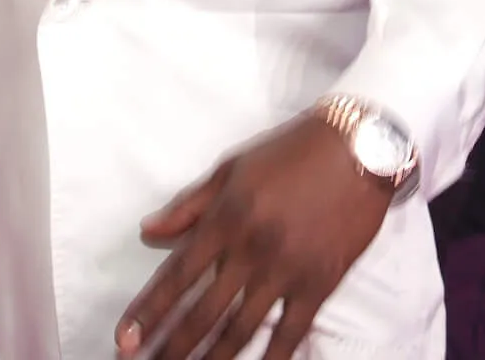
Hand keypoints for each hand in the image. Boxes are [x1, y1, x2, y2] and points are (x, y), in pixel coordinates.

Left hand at [118, 115, 388, 358]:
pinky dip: (269, 359)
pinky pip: (290, 333)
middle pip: (201, 313)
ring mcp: (287, 270)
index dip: (147, 312)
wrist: (360, 146)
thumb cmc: (291, 152)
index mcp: (226, 219)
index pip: (176, 276)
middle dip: (169, 347)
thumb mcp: (231, 168)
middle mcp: (251, 250)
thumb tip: (147, 232)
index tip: (124, 340)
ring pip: (239, 330)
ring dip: (210, 359)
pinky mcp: (320, 283)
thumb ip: (189, 206)